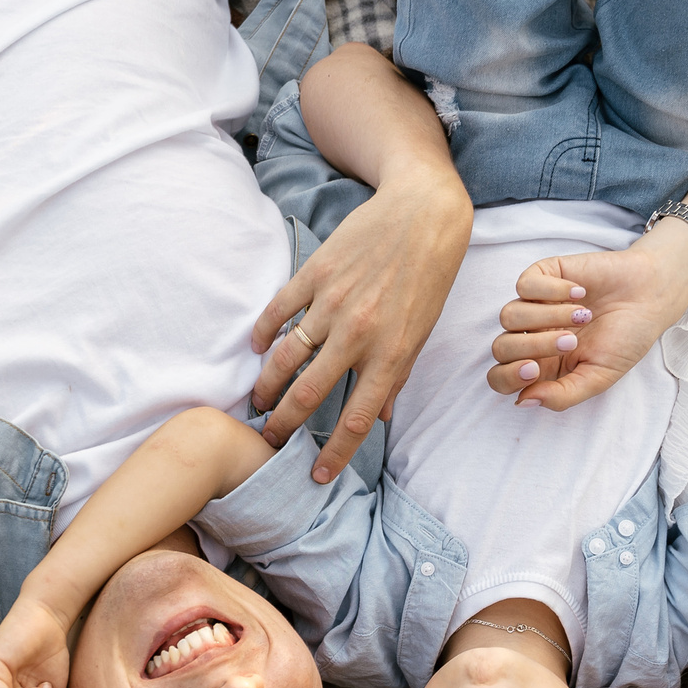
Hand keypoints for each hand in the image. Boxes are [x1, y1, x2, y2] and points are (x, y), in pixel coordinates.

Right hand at [252, 172, 470, 481]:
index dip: (335, 454)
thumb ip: (397, 376)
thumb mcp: (424, 331)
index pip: (357, 419)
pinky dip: (263, 334)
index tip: (317, 476)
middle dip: (284, 426)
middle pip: (309, 394)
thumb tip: (378, 417)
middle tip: (270, 441)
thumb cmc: (430, 274)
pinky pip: (279, 312)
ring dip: (266, 387)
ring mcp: (332, 302)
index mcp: (391, 353)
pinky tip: (257, 348)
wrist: (422, 212)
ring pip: (285, 357)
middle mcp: (358, 333)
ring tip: (258, 403)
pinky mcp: (314, 273)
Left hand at [486, 220, 687, 410]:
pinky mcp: (543, 276)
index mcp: (542, 366)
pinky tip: (580, 291)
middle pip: (502, 347)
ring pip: (509, 315)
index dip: (507, 377)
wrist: (649, 296)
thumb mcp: (599, 376)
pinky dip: (552, 290)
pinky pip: (524, 285)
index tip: (533, 370)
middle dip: (535, 346)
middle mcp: (532, 336)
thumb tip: (523, 402)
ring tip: (583, 316)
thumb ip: (563, 395)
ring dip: (548, 318)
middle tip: (571, 341)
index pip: (501, 378)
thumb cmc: (626, 338)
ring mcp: (534, 305)